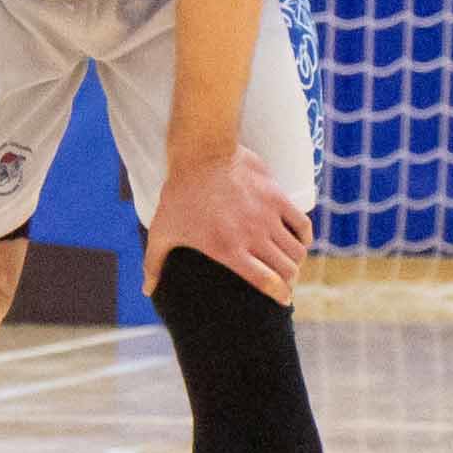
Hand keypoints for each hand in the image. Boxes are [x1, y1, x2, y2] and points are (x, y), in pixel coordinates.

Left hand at [144, 145, 311, 302]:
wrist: (200, 153)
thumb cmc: (178, 195)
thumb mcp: (162, 231)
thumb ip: (154, 264)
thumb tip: (148, 290)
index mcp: (227, 249)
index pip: (267, 282)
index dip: (280, 294)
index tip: (283, 300)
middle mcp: (252, 236)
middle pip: (287, 269)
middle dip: (289, 281)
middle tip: (286, 282)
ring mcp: (267, 216)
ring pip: (297, 250)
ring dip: (296, 261)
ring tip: (291, 263)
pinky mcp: (277, 196)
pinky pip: (302, 223)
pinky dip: (304, 237)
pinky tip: (299, 240)